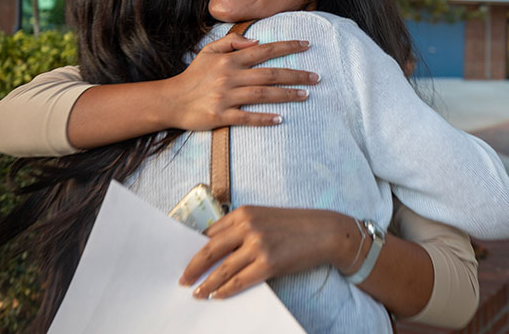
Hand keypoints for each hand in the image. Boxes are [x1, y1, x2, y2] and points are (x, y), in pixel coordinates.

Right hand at [161, 33, 320, 129]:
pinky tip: (280, 119)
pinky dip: (264, 119)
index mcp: (229, 59)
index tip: (307, 45)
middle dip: (296, 75)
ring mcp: (226, 97)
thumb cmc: (193, 76)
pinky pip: (247, 118)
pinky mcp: (221, 115)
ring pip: (263, 95)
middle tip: (316, 77)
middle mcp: (230, 76)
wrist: (170, 100)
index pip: (264, 50)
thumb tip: (257, 41)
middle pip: (270, 74)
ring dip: (287, 95)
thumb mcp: (208, 51)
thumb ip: (232, 42)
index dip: (287, 47)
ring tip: (306, 95)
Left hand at [180, 206, 355, 299]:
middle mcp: (248, 226)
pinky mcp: (269, 263)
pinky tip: (217, 295)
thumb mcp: (265, 218)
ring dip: (206, 284)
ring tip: (197, 293)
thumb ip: (242, 229)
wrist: (325, 232)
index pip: (211, 233)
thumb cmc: (296, 226)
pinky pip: (239, 281)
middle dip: (193, 267)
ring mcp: (258, 245)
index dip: (195, 248)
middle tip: (183, 279)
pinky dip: (225, 290)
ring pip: (222, 269)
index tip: (187, 260)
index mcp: (244, 212)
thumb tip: (217, 250)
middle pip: (210, 250)